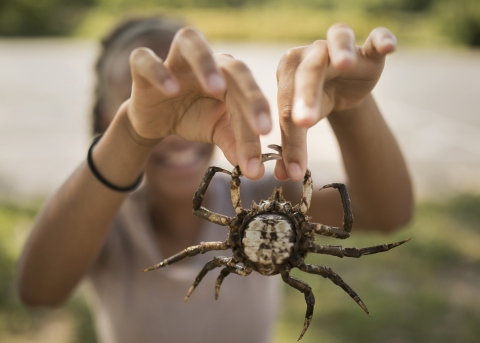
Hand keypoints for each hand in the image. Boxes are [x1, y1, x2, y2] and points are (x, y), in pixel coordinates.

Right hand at [127, 27, 270, 178]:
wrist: (156, 119)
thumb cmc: (193, 118)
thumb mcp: (217, 131)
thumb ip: (235, 143)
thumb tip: (255, 171)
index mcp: (231, 77)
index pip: (249, 94)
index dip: (259, 117)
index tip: (264, 144)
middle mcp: (209, 61)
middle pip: (233, 66)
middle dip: (250, 94)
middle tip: (261, 126)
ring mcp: (175, 60)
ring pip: (190, 41)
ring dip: (205, 62)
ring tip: (217, 88)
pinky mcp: (144, 67)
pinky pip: (146, 59)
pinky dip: (158, 72)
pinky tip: (170, 89)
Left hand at [274, 24, 396, 180]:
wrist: (340, 82)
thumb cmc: (317, 100)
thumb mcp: (304, 121)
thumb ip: (293, 144)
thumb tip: (284, 176)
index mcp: (288, 72)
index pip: (286, 105)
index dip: (290, 138)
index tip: (294, 169)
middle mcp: (310, 53)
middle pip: (307, 71)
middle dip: (305, 96)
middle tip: (304, 121)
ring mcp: (338, 46)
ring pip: (337, 40)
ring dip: (341, 50)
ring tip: (345, 64)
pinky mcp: (368, 49)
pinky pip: (377, 36)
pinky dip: (382, 39)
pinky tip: (388, 48)